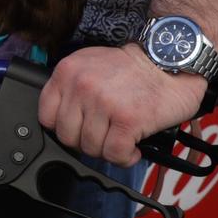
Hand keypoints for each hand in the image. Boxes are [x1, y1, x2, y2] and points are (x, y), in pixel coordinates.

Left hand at [38, 43, 208, 165]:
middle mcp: (82, 86)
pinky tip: (133, 148)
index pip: (46, 116)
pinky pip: (115, 154)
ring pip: (90, 148)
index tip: (78, 129)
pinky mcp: (128, 119)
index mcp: (68, 71)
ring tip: (121, 138)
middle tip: (104, 136)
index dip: (63, 128)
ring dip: (108, 150)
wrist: (171, 60)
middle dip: (86, 142)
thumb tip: (62, 120)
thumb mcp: (90, 64)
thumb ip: (72, 88)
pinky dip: (125, 157)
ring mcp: (104, 103)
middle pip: (67, 136)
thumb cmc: (134, 68)